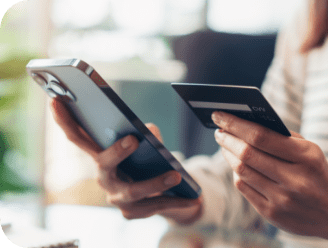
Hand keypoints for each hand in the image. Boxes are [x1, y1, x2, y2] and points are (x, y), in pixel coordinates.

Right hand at [49, 99, 202, 224]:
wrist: (163, 191)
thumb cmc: (148, 161)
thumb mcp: (148, 145)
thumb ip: (147, 135)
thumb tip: (149, 131)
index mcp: (101, 155)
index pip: (79, 137)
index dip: (65, 120)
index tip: (55, 99)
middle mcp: (103, 177)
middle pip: (103, 163)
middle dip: (116, 151)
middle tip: (133, 139)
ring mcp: (116, 197)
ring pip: (133, 190)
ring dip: (155, 182)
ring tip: (176, 175)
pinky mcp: (132, 213)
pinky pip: (154, 206)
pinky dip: (175, 201)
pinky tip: (193, 198)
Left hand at [212, 111, 327, 246]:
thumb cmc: (317, 173)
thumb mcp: (309, 150)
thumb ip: (280, 137)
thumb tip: (243, 123)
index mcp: (307, 157)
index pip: (261, 136)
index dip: (235, 124)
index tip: (220, 115)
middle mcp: (295, 180)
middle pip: (247, 154)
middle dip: (227, 139)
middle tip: (219, 130)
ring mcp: (282, 200)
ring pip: (242, 172)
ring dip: (228, 155)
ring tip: (225, 144)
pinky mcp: (272, 214)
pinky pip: (244, 188)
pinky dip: (237, 173)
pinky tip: (236, 165)